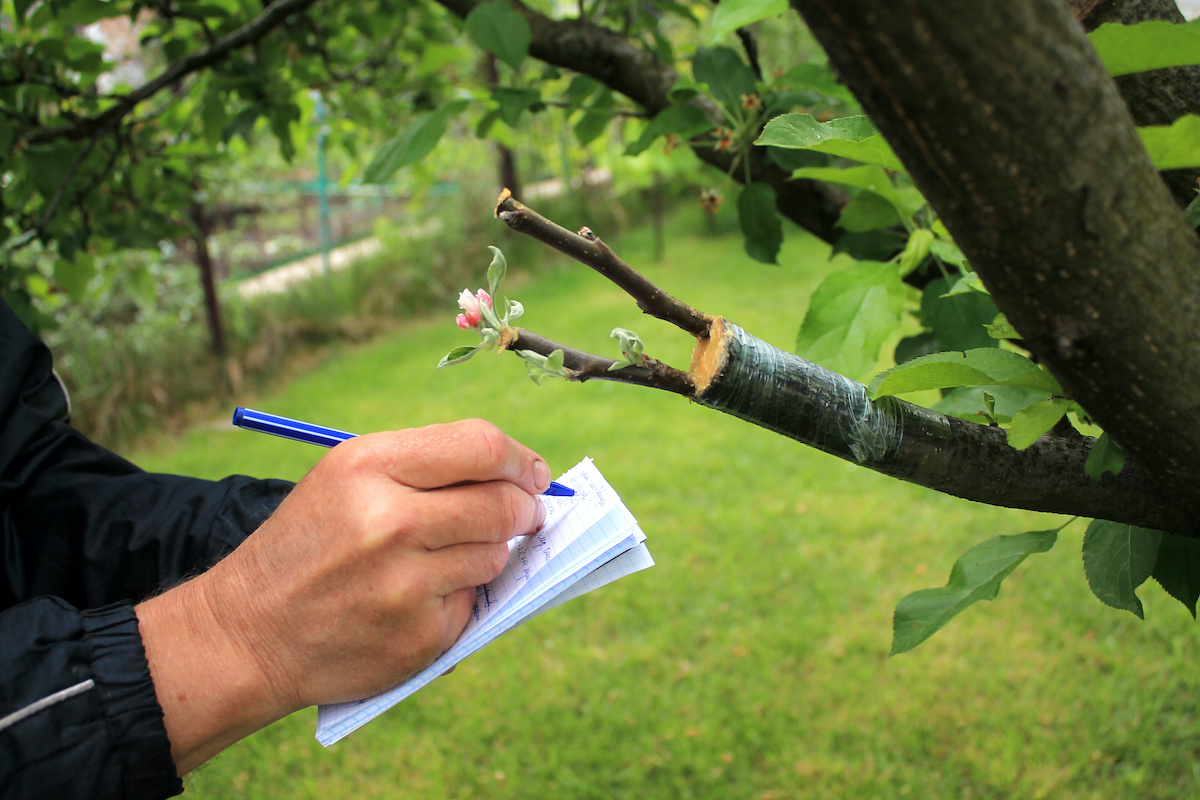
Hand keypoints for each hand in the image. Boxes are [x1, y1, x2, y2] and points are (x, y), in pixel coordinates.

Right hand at [137, 419, 550, 772]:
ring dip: (489, 553)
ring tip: (447, 556)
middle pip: (501, 503)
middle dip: (523, 507)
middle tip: (524, 512)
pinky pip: (472, 603)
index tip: (531, 472)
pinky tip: (419, 598)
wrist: (248, 632)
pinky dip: (460, 597)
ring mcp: (405, 583)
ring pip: (494, 555)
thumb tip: (520, 474)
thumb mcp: (348, 477)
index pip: (480, 447)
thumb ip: (428, 465)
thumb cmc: (311, 543)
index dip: (519, 459)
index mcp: (368, 467)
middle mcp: (387, 522)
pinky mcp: (418, 635)